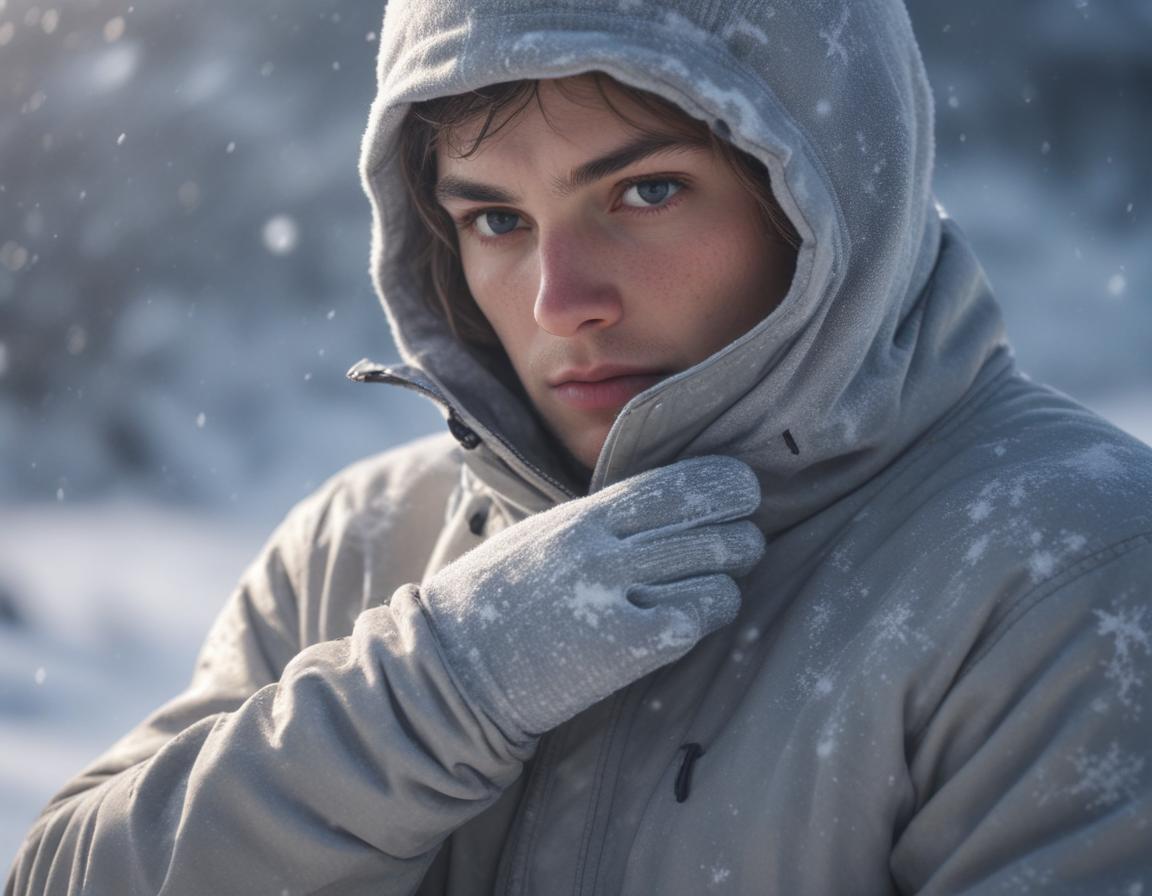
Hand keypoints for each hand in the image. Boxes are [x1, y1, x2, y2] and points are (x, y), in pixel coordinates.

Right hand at [418, 455, 764, 737]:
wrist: (452, 670)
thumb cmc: (497, 602)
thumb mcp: (545, 537)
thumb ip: (602, 519)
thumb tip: (668, 506)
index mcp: (583, 516)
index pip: (675, 483)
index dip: (723, 483)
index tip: (743, 490)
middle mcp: (602, 548)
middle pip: (708, 524)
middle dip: (741, 531)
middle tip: (744, 543)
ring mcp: (612, 595)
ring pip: (716, 571)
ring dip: (729, 578)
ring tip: (715, 588)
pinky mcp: (623, 646)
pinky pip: (698, 618)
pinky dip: (707, 616)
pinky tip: (690, 621)